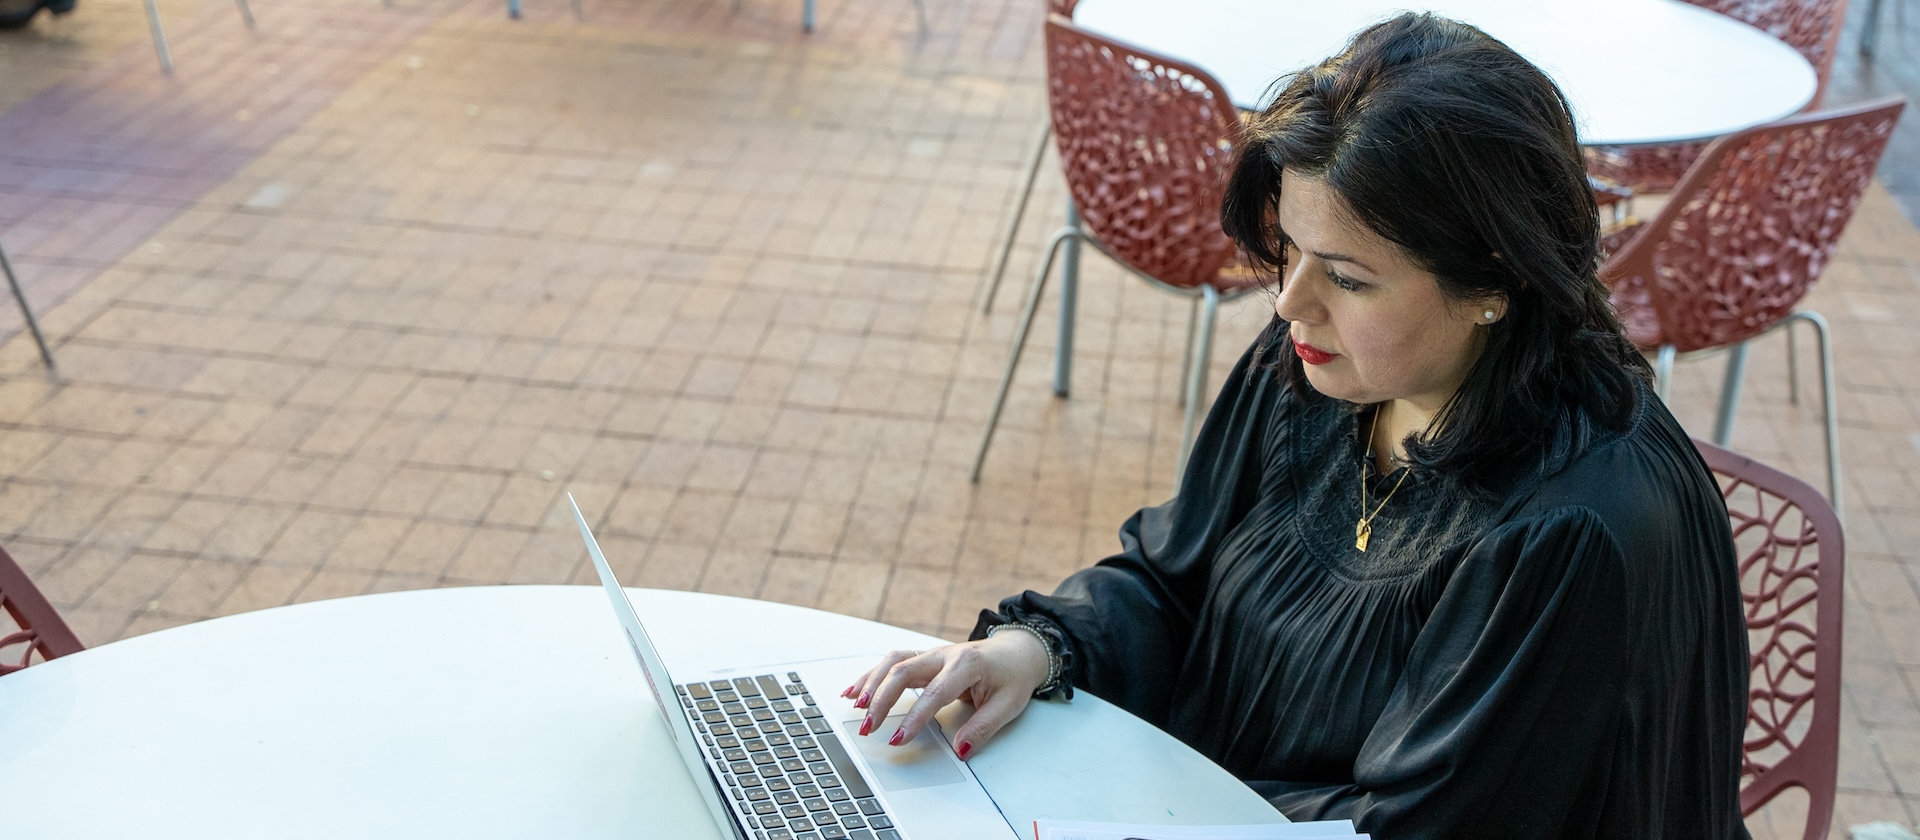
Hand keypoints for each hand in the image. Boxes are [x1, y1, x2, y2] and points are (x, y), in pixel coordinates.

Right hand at [840, 630, 1049, 760]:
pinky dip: (872, 676)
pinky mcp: (925, 659)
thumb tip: (961, 750)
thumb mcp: (1008, 705)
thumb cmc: (1013, 675)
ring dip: (872, 685)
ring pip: (893, 663)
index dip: (914, 717)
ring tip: (856, 708)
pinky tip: (855, 691)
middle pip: (903, 671)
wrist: (1017, 650)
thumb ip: (983, 728)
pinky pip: (893, 663)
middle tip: (868, 727)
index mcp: (967, 664)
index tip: (898, 738)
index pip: (935, 692)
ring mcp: (932, 654)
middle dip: (881, 700)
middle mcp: (944, 655)